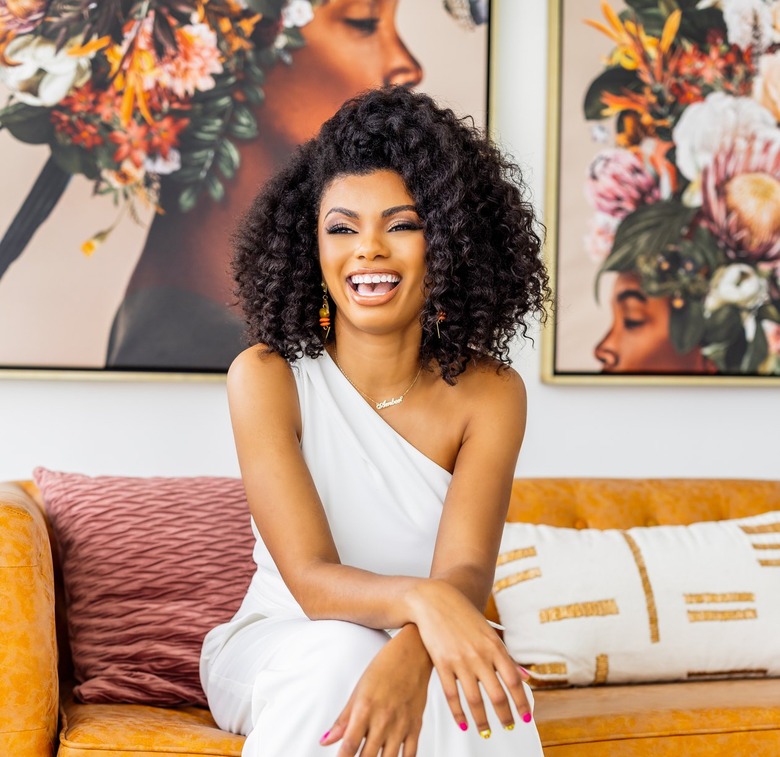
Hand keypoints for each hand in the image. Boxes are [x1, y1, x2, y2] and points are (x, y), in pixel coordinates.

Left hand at [319, 625, 432, 755]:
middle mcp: (383, 719)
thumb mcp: (359, 690)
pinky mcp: (416, 726)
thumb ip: (343, 719)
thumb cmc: (384, 668)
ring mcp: (401, 724)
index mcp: (365, 709)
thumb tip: (325, 741)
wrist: (413, 653)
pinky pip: (410, 755)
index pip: (350, 745)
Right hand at [407, 580, 531, 735]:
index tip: (525, 718)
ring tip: (485, 732)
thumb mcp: (489, 632)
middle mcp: (480, 655)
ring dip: (482, 721)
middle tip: (508, 727)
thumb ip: (506, 656)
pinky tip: (463, 723)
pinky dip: (458, 713)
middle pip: (497, 695)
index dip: (522, 703)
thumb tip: (525, 677)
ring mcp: (460, 660)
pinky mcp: (441, 663)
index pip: (514, 682)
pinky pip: (452, 695)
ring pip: (475, 700)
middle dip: (505, 717)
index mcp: (494, 646)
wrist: (433, 600)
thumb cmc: (462, 614)